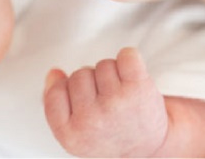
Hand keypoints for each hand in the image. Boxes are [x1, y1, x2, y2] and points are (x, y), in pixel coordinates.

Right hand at [43, 48, 166, 157]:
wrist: (150, 148)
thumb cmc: (110, 136)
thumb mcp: (74, 133)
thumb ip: (55, 104)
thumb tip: (55, 73)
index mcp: (71, 135)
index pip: (54, 92)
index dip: (67, 91)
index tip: (82, 103)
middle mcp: (92, 120)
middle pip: (78, 75)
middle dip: (91, 83)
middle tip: (105, 103)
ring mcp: (116, 103)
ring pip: (102, 64)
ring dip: (111, 75)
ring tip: (120, 95)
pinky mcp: (139, 89)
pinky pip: (127, 55)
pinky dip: (130, 59)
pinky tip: (132, 77)